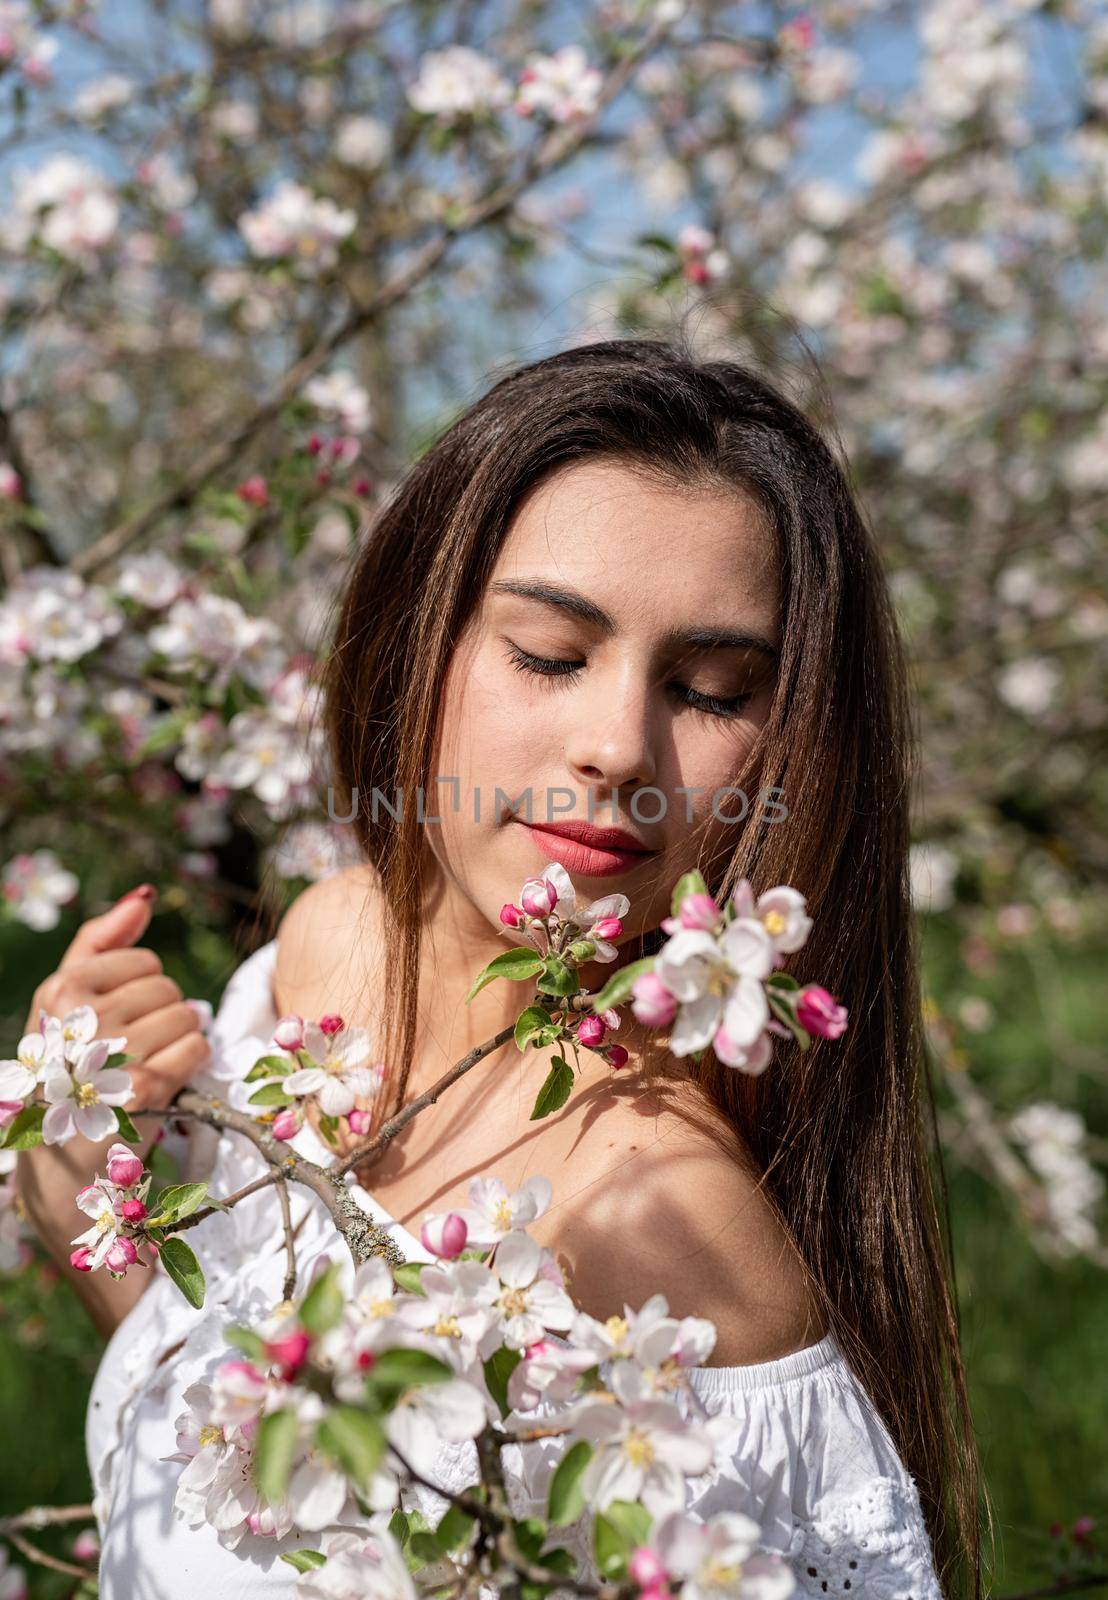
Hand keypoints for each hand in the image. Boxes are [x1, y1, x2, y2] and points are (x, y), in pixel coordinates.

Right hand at [26, 885, 210, 1112]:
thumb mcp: (65, 1000)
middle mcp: (85, 1016)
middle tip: (131, 1047)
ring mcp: (115, 1052)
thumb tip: (144, 896)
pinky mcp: (144, 1088)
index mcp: (61, 989)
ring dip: (178, 1039)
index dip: (141, 990)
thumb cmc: (68, 1066)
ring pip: (188, 1016)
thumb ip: (102, 940)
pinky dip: (191, 1062)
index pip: (144, 961)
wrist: (61, 1154)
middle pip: (167, 989)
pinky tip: (164, 1078)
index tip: (116, 1019)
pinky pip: (199, 1047)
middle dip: (161, 1015)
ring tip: (146, 1062)